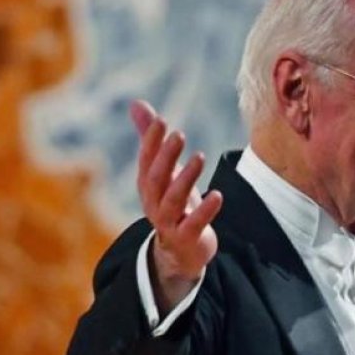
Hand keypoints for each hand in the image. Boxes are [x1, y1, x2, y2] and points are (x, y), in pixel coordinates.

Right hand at [131, 100, 223, 312]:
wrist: (179, 251)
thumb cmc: (174, 203)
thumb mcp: (163, 171)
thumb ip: (151, 139)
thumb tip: (137, 103)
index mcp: (148, 185)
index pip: (146, 161)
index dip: (151, 142)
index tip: (161, 120)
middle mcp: (154, 203)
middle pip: (156, 179)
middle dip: (166, 157)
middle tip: (179, 134)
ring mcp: (169, 222)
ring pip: (172, 201)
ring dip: (185, 179)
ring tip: (200, 157)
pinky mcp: (187, 237)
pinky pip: (194, 224)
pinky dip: (205, 211)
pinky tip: (217, 195)